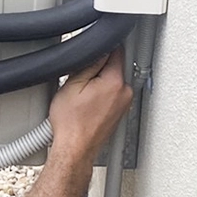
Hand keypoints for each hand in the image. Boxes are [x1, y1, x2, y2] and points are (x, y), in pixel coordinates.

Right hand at [47, 48, 134, 164]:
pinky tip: (86, 105)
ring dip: (99, 83)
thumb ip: (89, 63)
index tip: (93, 50)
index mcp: (115, 83)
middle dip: (98, 68)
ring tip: (82, 95)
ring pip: (113, 81)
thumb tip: (99, 49)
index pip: (117, 51)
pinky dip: (101, 96)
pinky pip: (112, 95)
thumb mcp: (72, 85)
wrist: (74, 149)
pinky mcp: (119, 113)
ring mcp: (124, 104)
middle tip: (80, 79)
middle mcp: (125, 93)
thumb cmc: (71, 125)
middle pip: (115, 66)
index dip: (102, 47)